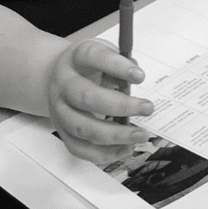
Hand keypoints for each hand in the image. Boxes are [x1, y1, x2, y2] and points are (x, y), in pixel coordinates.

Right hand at [46, 39, 153, 163]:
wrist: (60, 78)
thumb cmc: (92, 67)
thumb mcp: (106, 55)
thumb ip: (122, 64)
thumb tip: (136, 76)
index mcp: (77, 58)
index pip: (93, 57)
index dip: (117, 66)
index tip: (140, 76)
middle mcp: (63, 84)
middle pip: (86, 97)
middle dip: (120, 106)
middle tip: (148, 108)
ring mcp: (59, 110)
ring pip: (82, 127)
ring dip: (115, 135)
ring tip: (141, 134)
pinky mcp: (61, 131)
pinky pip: (79, 148)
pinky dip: (104, 154)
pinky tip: (126, 148)